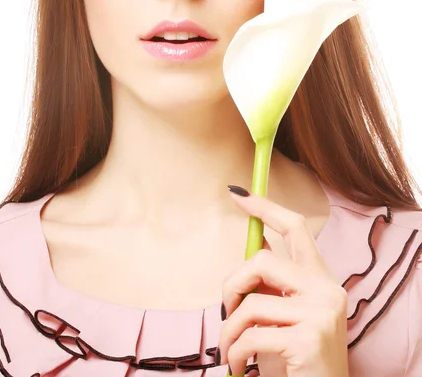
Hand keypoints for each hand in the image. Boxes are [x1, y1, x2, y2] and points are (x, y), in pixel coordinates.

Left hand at [217, 185, 348, 376]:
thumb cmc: (297, 359)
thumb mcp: (285, 315)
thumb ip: (275, 282)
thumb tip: (257, 241)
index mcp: (321, 279)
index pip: (296, 227)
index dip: (265, 207)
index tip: (237, 193)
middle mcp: (327, 290)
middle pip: (263, 260)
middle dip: (232, 284)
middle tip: (225, 312)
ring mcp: (321, 313)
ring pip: (251, 302)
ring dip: (228, 330)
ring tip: (229, 350)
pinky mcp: (309, 338)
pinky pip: (250, 334)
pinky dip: (234, 353)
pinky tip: (238, 366)